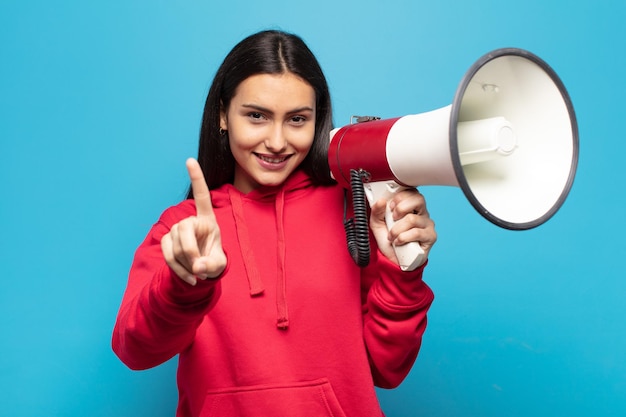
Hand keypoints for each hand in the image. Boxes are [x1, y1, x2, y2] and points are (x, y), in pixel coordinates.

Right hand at [161, 158, 226, 284]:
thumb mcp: (219, 265)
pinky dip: (177, 268)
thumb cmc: (214, 261)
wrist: (201, 271)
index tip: (190, 160)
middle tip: (200, 269)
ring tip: (198, 274)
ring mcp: (177, 230)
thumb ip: (211, 265)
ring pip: (175, 245)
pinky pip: (167, 254)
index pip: (201, 196)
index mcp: (208, 220)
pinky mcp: (167, 240)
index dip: (196, 178)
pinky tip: (189, 278)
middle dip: (189, 252)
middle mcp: (191, 221)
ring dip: (186, 264)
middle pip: (183, 231)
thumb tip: (197, 267)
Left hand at [369, 188, 436, 266]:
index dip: (400, 197)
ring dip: (397, 229)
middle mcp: (422, 213)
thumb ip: (376, 211)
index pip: (412, 192)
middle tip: (392, 218)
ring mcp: (427, 224)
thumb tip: (381, 201)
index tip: (390, 206)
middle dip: (401, 208)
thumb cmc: (389, 239)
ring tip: (392, 236)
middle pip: (418, 199)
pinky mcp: (430, 237)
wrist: (393, 259)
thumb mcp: (377, 223)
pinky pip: (416, 233)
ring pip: (412, 219)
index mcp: (411, 206)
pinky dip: (403, 237)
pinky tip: (398, 242)